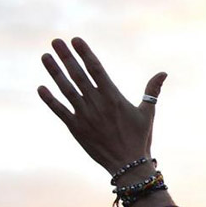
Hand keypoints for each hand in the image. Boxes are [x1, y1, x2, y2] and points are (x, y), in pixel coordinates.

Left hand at [37, 38, 165, 175]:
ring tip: (45, 57)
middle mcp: (97, 104)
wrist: (129, 166)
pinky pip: (60, 111)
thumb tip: (163, 73)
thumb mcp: (148, 113)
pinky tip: (41, 87)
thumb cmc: (140, 139)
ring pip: (66, 89)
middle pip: (78, 75)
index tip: (75, 40)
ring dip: (55, 72)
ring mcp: (85, 116)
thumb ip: (152, 91)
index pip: (96, 70)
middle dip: (66, 57)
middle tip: (55, 41)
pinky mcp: (76, 129)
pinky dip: (50, 99)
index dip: (85, 54)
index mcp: (114, 98)